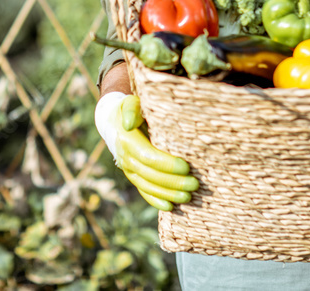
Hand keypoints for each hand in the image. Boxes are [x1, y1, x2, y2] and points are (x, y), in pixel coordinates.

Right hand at [96, 93, 198, 210]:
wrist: (114, 121)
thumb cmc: (131, 109)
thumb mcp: (131, 103)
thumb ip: (132, 109)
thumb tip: (130, 124)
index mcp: (127, 140)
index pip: (148, 156)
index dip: (167, 164)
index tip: (186, 167)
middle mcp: (126, 157)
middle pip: (151, 175)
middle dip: (173, 182)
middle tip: (195, 184)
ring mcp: (128, 169)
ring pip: (148, 186)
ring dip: (168, 194)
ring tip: (188, 197)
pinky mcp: (132, 176)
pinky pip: (143, 191)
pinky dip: (155, 200)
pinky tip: (170, 207)